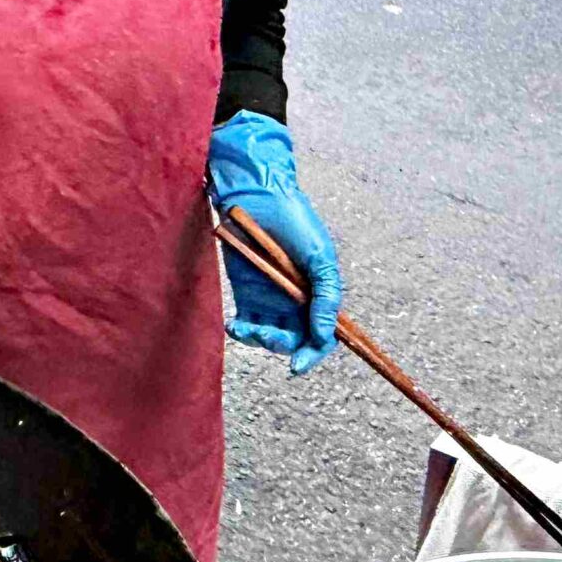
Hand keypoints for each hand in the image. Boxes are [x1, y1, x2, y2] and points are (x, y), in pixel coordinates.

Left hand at [207, 112, 342, 374]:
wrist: (256, 196)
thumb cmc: (294, 220)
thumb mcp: (319, 256)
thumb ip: (324, 295)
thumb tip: (325, 335)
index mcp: (320, 293)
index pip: (323, 334)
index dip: (314, 352)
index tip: (299, 365)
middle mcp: (298, 300)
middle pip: (295, 340)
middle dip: (282, 345)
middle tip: (267, 335)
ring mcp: (272, 299)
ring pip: (270, 336)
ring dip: (260, 340)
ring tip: (246, 328)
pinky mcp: (248, 294)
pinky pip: (248, 324)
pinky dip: (243, 331)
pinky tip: (235, 325)